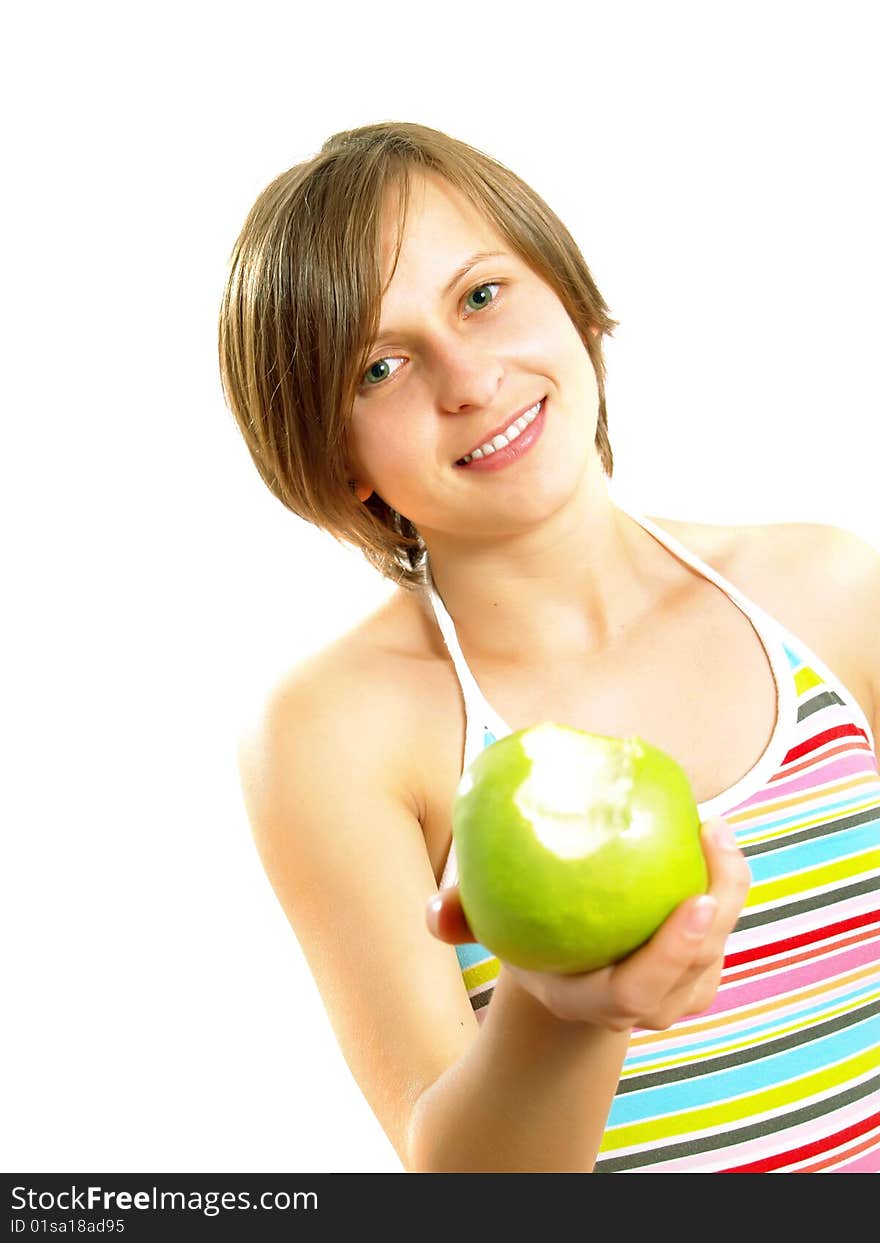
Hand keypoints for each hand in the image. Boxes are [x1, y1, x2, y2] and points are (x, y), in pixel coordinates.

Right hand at [426, 816, 750, 1031]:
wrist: (566, 968)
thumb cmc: (523, 934)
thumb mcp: (492, 925)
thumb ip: (462, 917)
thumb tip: (433, 912)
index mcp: (596, 1000)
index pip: (641, 989)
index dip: (674, 951)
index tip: (697, 900)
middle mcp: (645, 1006)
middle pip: (699, 967)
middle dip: (721, 905)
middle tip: (714, 837)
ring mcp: (680, 991)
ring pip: (720, 943)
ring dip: (728, 884)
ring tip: (713, 826)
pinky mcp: (700, 966)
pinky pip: (723, 922)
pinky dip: (724, 879)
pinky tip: (710, 831)